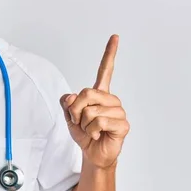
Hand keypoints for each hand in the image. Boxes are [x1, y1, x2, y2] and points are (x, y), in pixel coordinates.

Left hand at [59, 35, 129, 168]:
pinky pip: (99, 122)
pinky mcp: (123, 125)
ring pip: (91, 111)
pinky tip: (99, 135)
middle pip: (86, 93)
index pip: (105, 71)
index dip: (110, 54)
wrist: (92, 153)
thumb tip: (71, 98)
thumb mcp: (69, 116)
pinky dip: (92, 131)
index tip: (115, 37)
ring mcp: (119, 112)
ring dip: (84, 124)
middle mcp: (111, 100)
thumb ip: (67, 103)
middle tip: (80, 122)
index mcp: (100, 94)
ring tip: (92, 130)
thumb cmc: (84, 133)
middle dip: (76, 110)